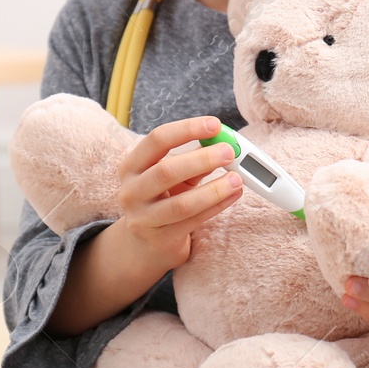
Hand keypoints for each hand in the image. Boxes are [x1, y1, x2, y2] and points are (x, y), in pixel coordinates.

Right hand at [114, 115, 242, 273]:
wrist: (144, 243)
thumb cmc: (162, 199)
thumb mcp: (173, 176)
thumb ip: (194, 159)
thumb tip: (222, 141)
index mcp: (131, 166)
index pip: (157, 140)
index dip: (187, 129)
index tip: (214, 124)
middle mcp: (131, 192)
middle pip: (166, 171)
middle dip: (202, 159)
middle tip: (229, 152)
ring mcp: (143, 218)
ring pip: (182, 204)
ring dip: (214, 189)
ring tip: (237, 179)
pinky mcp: (159, 239)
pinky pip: (193, 221)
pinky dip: (217, 206)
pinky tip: (234, 195)